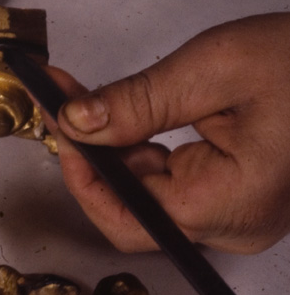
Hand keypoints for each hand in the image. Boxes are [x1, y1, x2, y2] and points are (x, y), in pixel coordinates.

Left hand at [48, 13, 289, 253]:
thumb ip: (137, 103)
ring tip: (83, 97)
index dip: (81, 176)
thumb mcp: (214, 70)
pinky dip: (140, 150)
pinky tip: (122, 113)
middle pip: (133, 210)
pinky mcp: (237, 194)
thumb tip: (75, 124)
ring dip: (111, 149)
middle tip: (61, 101)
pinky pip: (172, 182)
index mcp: (229, 206)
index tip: (56, 123)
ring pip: (148, 196)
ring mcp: (237, 213)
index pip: (127, 216)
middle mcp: (232, 225)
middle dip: (90, 156)